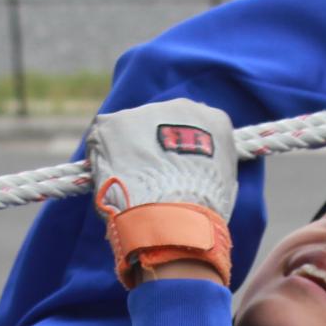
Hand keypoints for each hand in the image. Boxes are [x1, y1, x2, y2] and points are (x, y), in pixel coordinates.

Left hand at [87, 99, 236, 287]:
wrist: (173, 217)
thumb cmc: (203, 211)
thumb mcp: (223, 184)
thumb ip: (210, 167)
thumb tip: (203, 173)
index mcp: (213, 120)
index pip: (196, 129)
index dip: (181, 152)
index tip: (175, 171)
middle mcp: (180, 107)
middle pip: (161, 124)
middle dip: (153, 147)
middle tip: (150, 179)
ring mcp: (145, 112)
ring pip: (130, 130)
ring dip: (127, 152)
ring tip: (130, 185)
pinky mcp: (112, 124)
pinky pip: (102, 140)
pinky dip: (103, 159)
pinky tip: (111, 182)